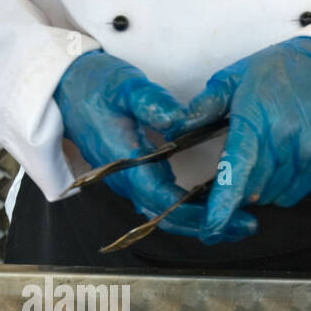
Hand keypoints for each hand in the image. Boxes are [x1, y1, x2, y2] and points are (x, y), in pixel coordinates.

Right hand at [55, 50, 256, 242]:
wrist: (64, 88)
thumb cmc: (93, 85)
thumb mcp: (125, 86)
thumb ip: (151, 102)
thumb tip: (178, 119)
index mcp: (123, 162)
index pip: (161, 198)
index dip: (194, 212)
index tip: (227, 215)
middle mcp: (124, 179)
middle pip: (165, 216)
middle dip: (204, 225)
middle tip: (247, 226)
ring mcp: (126, 179)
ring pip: (162, 212)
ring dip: (196, 219)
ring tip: (236, 219)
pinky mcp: (131, 174)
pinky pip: (159, 200)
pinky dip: (185, 207)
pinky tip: (210, 200)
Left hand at [180, 37, 310, 244]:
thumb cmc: (276, 71)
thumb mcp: (233, 78)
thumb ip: (204, 107)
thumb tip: (173, 129)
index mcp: (256, 120)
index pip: (237, 171)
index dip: (222, 206)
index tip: (211, 230)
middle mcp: (284, 140)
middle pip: (252, 191)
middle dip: (236, 191)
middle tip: (234, 169)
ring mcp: (307, 153)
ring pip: (272, 196)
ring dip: (259, 190)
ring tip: (261, 159)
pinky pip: (293, 194)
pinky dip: (280, 188)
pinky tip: (279, 163)